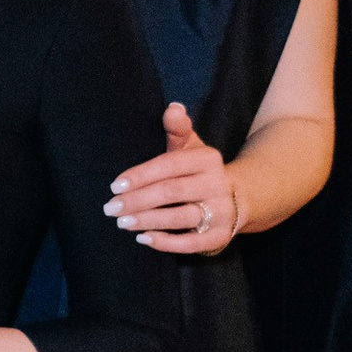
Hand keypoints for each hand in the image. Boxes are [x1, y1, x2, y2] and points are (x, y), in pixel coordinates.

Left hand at [109, 105, 241, 255]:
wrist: (240, 197)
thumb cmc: (200, 171)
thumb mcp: (191, 147)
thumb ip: (178, 129)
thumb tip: (173, 108)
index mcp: (207, 160)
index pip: (169, 165)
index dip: (141, 175)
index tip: (116, 185)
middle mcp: (217, 185)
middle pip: (171, 192)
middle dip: (137, 201)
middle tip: (111, 208)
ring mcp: (221, 212)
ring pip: (180, 218)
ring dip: (148, 221)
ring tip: (122, 223)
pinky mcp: (220, 237)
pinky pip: (191, 243)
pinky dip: (166, 242)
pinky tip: (143, 238)